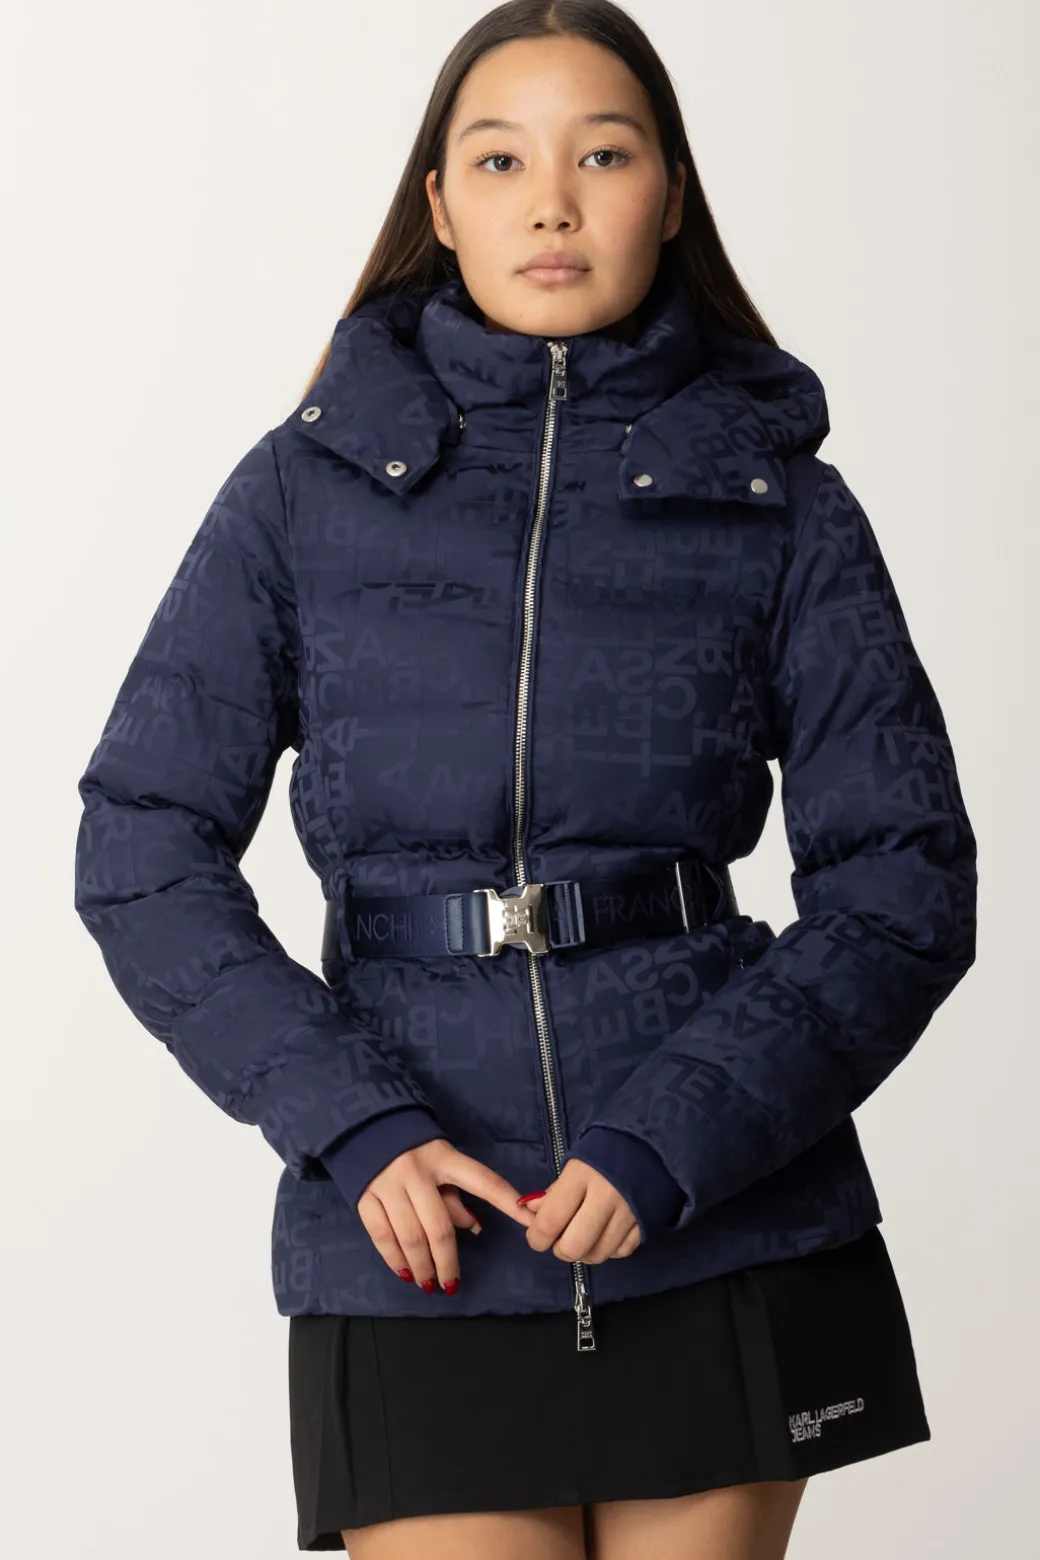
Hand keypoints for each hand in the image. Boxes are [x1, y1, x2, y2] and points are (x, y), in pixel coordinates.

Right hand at [357, 1138, 538, 1292]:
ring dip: (421, 1266)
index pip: (483, 1181)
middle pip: (438, 1227)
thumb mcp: (441, 1162)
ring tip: (429, 1285)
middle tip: (451, 1284)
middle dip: (447, 1261)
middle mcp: (417, 1171)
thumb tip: (474, 1228)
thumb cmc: (414, 1150)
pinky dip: (394, 1259)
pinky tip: (405, 1273)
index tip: (529, 1221)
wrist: (364, 1129)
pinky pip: (381, 1235)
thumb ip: (456, 1196)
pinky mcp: (364, 1196)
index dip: (507, 1202)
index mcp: (445, 1158)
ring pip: (409, 1236)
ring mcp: (388, 1184)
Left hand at [522, 1158, 642, 1262]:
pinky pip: (621, 1252)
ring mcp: (628, 1213)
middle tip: (561, 1238)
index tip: (536, 1237)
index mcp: (581, 1176)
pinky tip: (604, 1235)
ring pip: (598, 1255)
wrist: (648, 1143)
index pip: (550, 1222)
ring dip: (585, 1252)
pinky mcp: (646, 1223)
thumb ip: (553, 1192)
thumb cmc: (603, 1151)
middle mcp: (605, 1197)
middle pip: (574, 1247)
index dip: (536, 1238)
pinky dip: (608, 1249)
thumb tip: (531, 1213)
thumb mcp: (574, 1164)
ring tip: (583, 1235)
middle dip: (561, 1250)